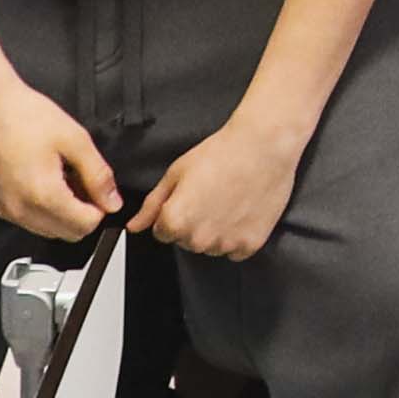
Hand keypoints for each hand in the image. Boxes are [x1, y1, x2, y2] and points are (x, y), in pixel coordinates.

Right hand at [0, 70, 119, 243]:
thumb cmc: (24, 115)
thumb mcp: (75, 139)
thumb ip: (98, 175)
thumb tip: (112, 202)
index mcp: (43, 195)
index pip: (85, 226)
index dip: (99, 208)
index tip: (99, 190)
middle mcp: (19, 209)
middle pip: (66, 234)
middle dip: (81, 214)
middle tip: (81, 182)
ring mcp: (2, 209)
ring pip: (45, 230)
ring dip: (60, 213)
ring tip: (60, 178)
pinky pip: (23, 220)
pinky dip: (38, 209)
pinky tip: (40, 180)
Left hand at [135, 109, 306, 261]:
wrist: (264, 146)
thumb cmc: (221, 153)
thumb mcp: (176, 173)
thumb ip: (152, 205)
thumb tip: (135, 225)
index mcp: (175, 221)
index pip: (162, 232)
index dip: (173, 213)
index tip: (189, 196)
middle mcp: (198, 239)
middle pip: (186, 241)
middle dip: (193, 223)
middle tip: (210, 195)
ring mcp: (226, 244)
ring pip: (211, 247)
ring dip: (215, 231)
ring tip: (229, 201)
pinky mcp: (250, 244)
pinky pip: (235, 250)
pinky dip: (237, 236)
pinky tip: (242, 211)